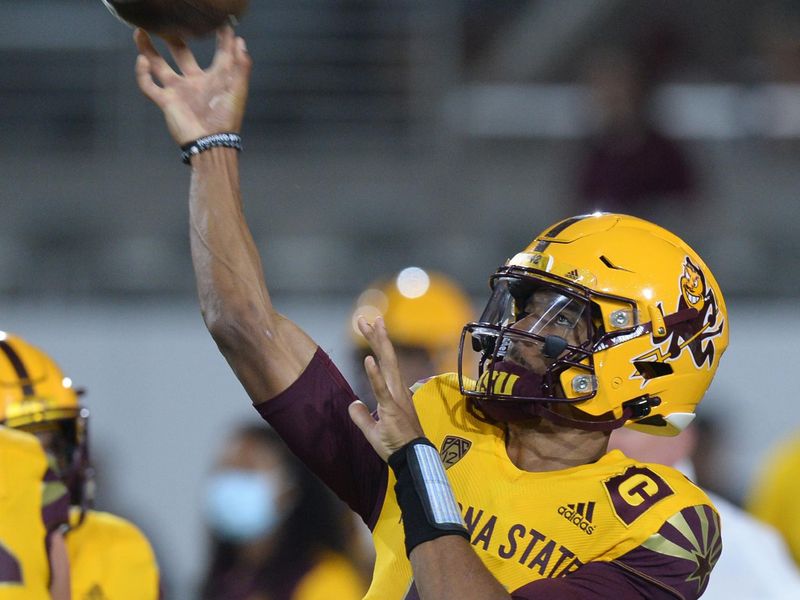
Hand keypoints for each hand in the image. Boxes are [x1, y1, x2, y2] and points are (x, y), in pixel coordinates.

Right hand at [134, 26, 250, 144]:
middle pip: (181, 55)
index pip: (218, 54)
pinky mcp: (166, 102)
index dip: (221, 38)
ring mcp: (178, 91)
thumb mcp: (237, 90)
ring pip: (158, 65)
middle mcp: (194, 82)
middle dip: (174, 39)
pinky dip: (142, 73)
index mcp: (215, 79)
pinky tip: (142, 60)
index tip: (220, 22)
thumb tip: (240, 40)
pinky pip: (148, 85)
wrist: (211, 143)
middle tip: (167, 22)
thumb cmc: (226, 118)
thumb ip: (241, 65)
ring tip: (140, 31)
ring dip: (148, 49)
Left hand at [348, 317, 425, 461]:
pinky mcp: (392, 408)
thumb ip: (362, 416)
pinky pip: (381, 389)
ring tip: (373, 325)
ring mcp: (396, 397)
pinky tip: (368, 359)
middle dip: (377, 336)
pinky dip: (374, 374)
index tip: (370, 328)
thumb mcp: (373, 430)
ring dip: (379, 344)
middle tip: (368, 318)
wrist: (412, 458)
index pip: (385, 363)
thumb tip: (352, 404)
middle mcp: (397, 389)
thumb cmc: (396, 445)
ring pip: (388, 364)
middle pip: (387, 357)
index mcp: (394, 392)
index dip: (377, 345)